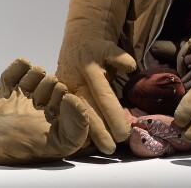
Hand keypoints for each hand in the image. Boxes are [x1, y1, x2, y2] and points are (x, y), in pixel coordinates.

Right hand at [0, 58, 90, 163]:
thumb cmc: (28, 147)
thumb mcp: (61, 144)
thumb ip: (77, 126)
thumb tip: (73, 98)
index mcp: (57, 113)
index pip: (67, 93)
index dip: (64, 94)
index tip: (58, 103)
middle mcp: (42, 102)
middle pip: (52, 80)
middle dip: (49, 85)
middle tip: (38, 100)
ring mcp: (24, 93)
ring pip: (38, 72)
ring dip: (35, 75)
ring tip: (26, 89)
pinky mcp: (8, 86)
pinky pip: (19, 67)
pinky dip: (20, 66)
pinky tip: (18, 76)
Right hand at [56, 34, 137, 152]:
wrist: (78, 41)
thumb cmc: (98, 49)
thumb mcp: (110, 48)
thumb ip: (120, 58)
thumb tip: (131, 67)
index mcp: (90, 70)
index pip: (103, 96)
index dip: (113, 116)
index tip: (123, 133)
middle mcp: (76, 82)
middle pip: (88, 110)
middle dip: (100, 131)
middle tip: (111, 148)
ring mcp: (65, 89)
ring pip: (76, 115)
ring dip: (88, 133)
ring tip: (99, 148)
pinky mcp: (59, 95)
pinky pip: (67, 114)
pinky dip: (76, 127)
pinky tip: (83, 142)